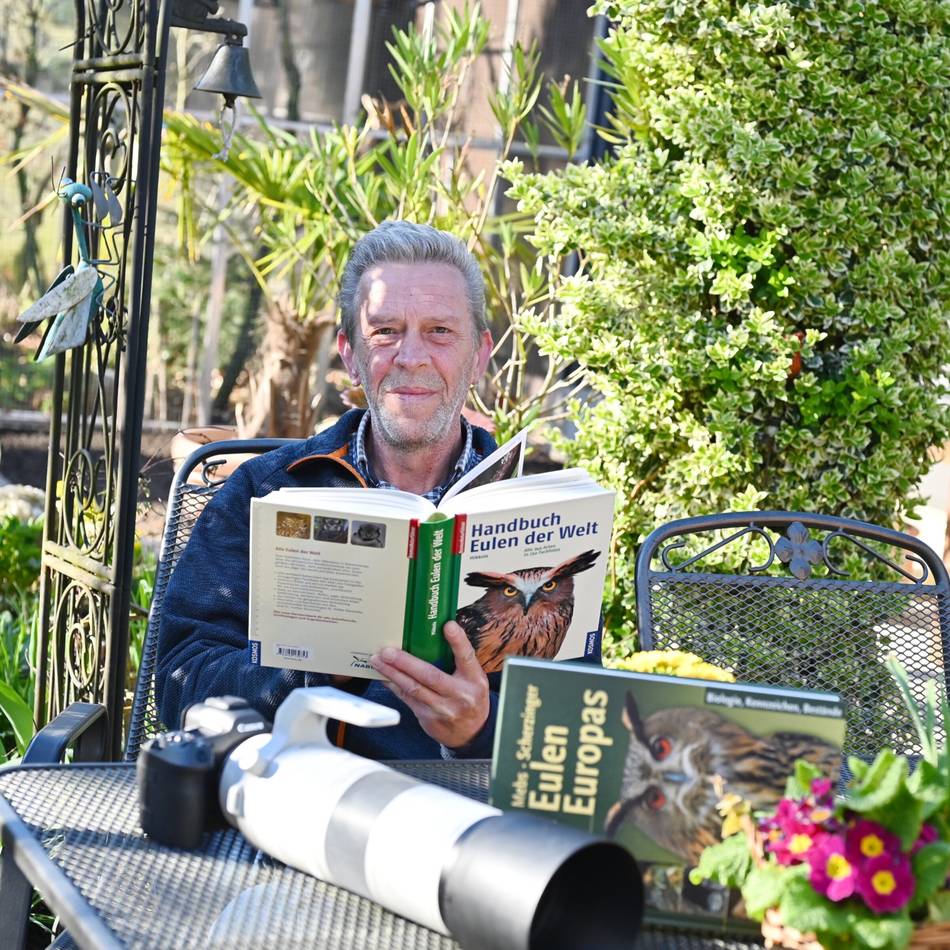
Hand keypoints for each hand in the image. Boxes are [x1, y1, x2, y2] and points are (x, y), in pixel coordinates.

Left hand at [369, 621, 488, 748]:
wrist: (471, 732)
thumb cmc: (469, 697)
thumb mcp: (473, 677)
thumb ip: (460, 658)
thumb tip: (443, 629)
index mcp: (474, 679)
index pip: (467, 657)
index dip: (458, 641)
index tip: (448, 626)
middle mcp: (459, 694)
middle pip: (431, 676)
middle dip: (406, 662)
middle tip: (388, 651)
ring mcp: (442, 708)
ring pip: (413, 688)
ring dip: (392, 673)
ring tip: (378, 660)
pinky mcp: (427, 717)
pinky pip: (406, 698)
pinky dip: (393, 685)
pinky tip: (383, 676)